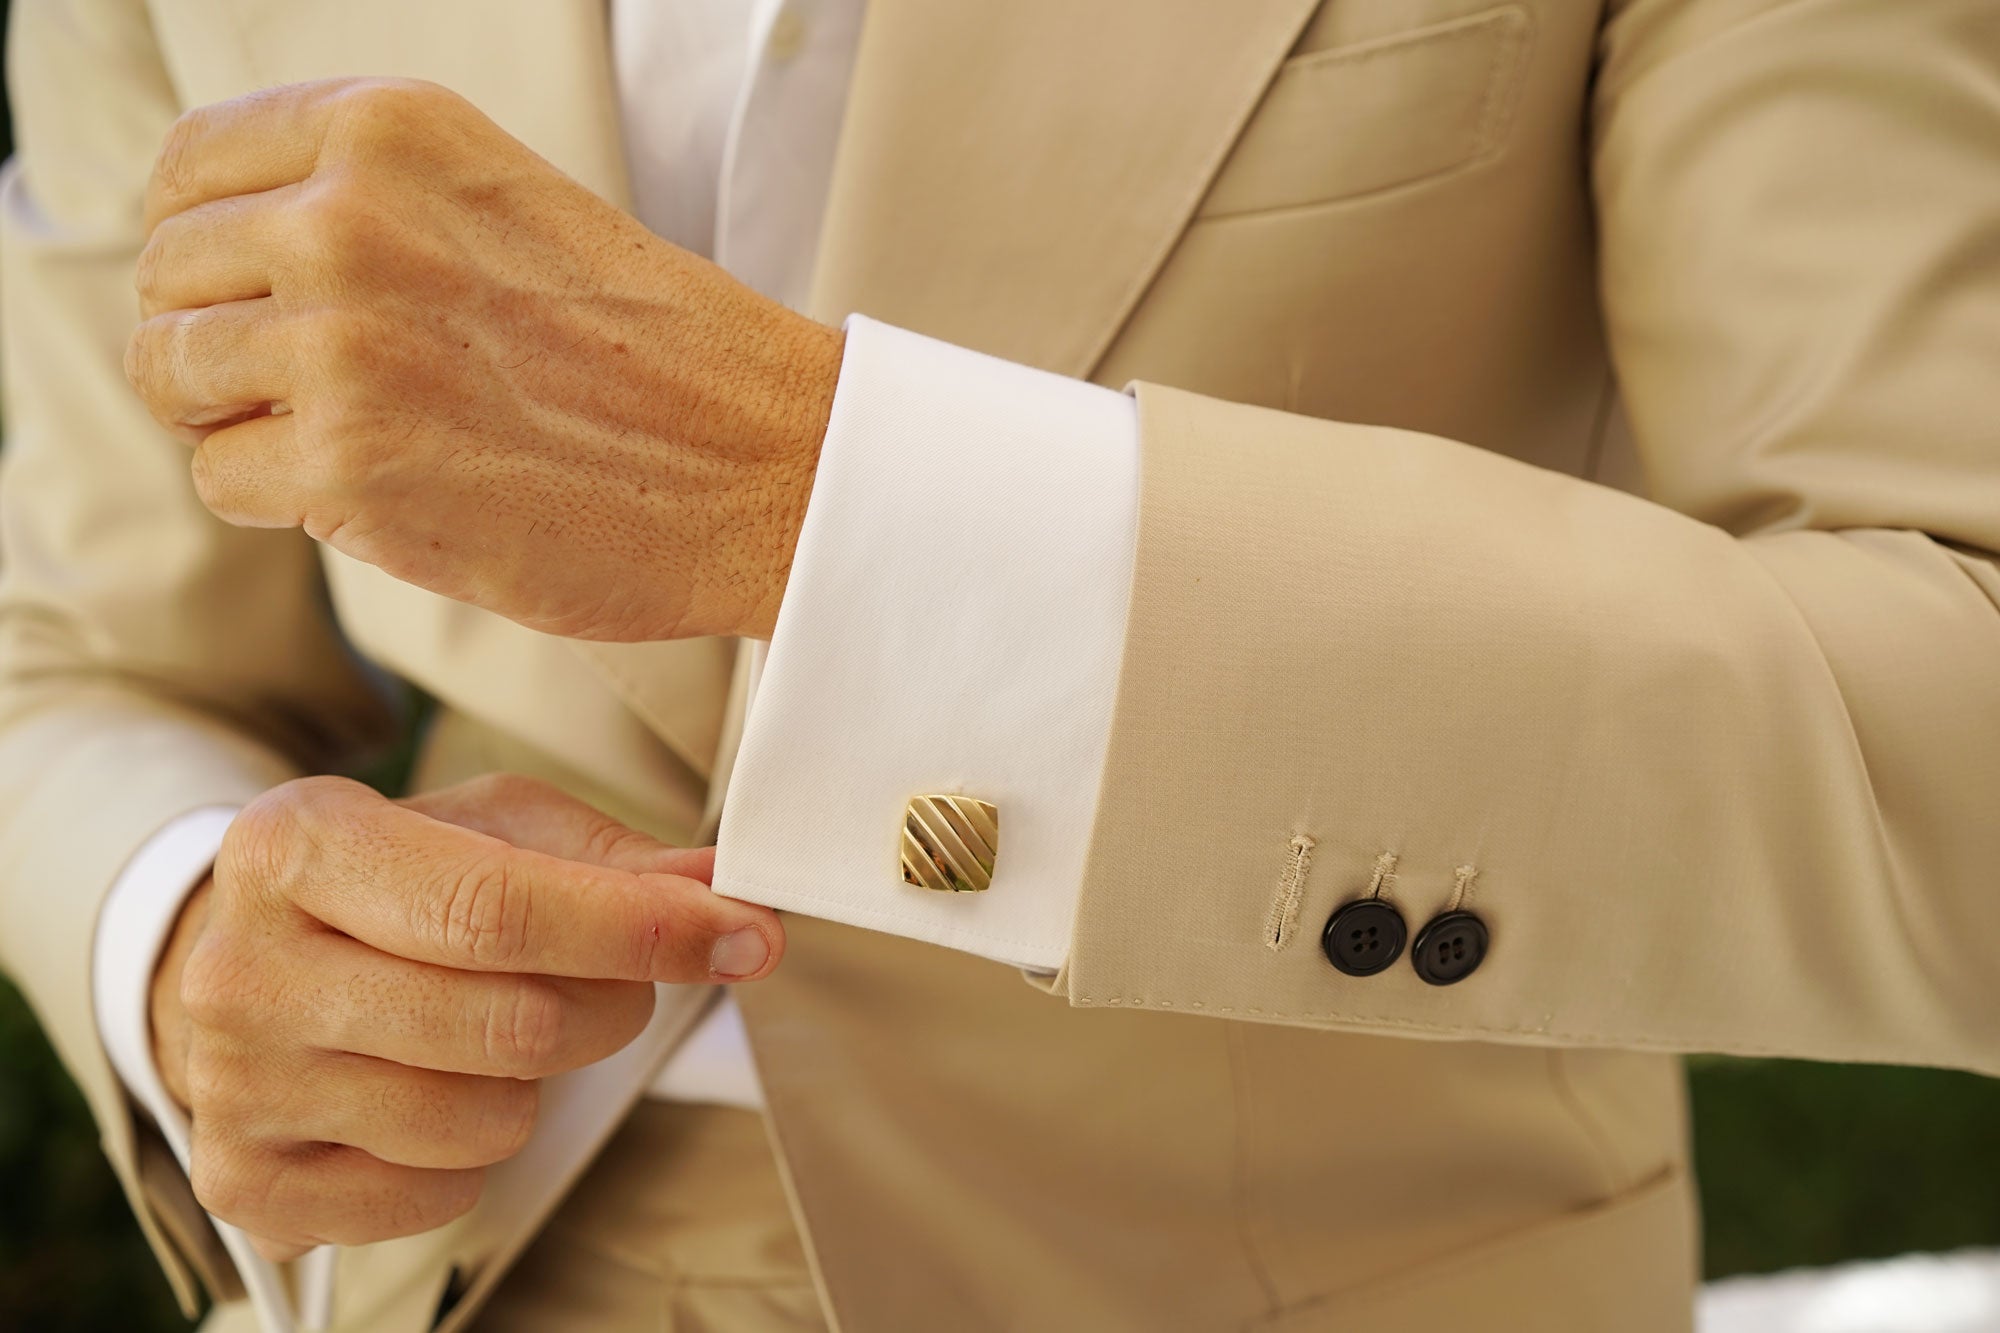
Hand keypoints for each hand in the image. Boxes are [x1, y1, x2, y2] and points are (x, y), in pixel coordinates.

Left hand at [124, 78, 843, 641]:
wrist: (763, 462)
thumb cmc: (654, 349)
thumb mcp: (504, 202)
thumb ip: (368, 204)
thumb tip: (226, 262)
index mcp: (388, 129)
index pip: (191, 171)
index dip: (206, 246)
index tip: (254, 298)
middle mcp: (346, 217)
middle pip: (169, 280)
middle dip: (222, 343)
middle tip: (319, 391)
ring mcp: (340, 344)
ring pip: (174, 378)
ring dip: (244, 422)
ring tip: (354, 439)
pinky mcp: (348, 467)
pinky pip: (223, 478)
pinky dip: (283, 497)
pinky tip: (381, 490)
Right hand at [146, 774, 781, 1258]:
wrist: (254, 959)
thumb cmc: (394, 884)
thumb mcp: (494, 829)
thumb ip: (614, 860)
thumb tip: (728, 889)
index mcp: (299, 845)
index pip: (494, 908)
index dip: (636, 930)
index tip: (738, 934)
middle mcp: (242, 966)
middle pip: (507, 1023)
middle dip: (608, 1007)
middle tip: (613, 984)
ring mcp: (233, 1084)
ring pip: (481, 1120)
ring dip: (534, 1086)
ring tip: (496, 1033)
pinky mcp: (244, 1182)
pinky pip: (434, 1194)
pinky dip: (469, 1156)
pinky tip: (433, 1093)